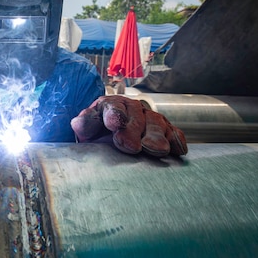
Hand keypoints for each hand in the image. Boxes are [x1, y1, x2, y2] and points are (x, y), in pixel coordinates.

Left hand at [70, 95, 187, 156]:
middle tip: (132, 147)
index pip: (112, 107)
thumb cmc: (98, 135)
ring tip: (157, 150)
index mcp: (110, 106)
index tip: (114, 125)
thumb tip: (78, 124)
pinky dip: (176, 139)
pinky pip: (173, 132)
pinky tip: (179, 150)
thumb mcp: (87, 130)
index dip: (114, 115)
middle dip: (134, 130)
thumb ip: (84, 125)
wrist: (110, 140)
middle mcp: (132, 109)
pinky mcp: (164, 129)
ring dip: (157, 136)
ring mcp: (149, 118)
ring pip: (156, 123)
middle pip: (136, 116)